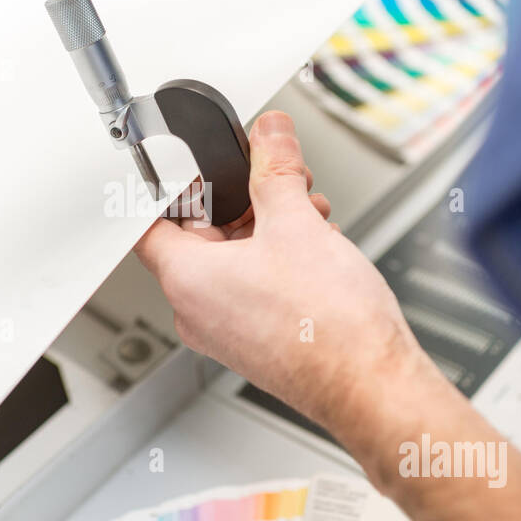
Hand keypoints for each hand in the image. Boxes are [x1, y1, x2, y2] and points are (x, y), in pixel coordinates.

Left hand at [135, 111, 436, 442]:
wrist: (370, 386)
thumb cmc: (328, 328)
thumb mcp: (297, 223)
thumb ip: (276, 169)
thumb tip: (268, 134)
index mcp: (186, 280)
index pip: (150, 222)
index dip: (174, 186)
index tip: (199, 166)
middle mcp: (198, 311)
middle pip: (200, 235)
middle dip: (243, 200)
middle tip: (278, 180)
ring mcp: (227, 330)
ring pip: (234, 260)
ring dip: (269, 227)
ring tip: (309, 212)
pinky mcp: (256, 341)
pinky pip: (253, 287)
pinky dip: (278, 260)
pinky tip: (317, 245)